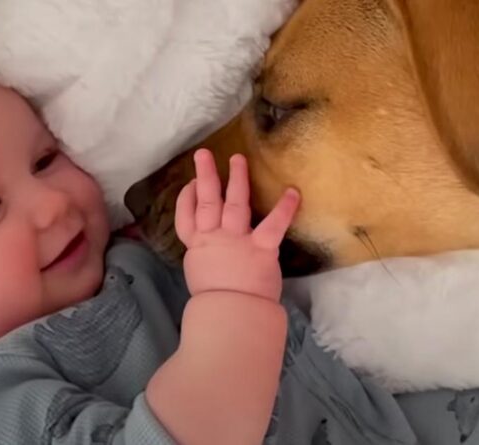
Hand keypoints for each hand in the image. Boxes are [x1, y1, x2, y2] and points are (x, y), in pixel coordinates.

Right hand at [176, 149, 299, 300]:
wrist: (230, 315)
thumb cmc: (215, 304)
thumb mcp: (201, 278)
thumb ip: (206, 262)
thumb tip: (211, 260)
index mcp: (197, 248)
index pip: (186, 218)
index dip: (186, 199)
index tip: (189, 185)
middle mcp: (214, 238)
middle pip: (206, 201)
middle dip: (205, 176)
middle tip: (203, 154)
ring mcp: (237, 240)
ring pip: (234, 203)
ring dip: (237, 179)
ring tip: (238, 158)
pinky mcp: (260, 248)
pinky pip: (273, 224)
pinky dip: (284, 208)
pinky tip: (293, 192)